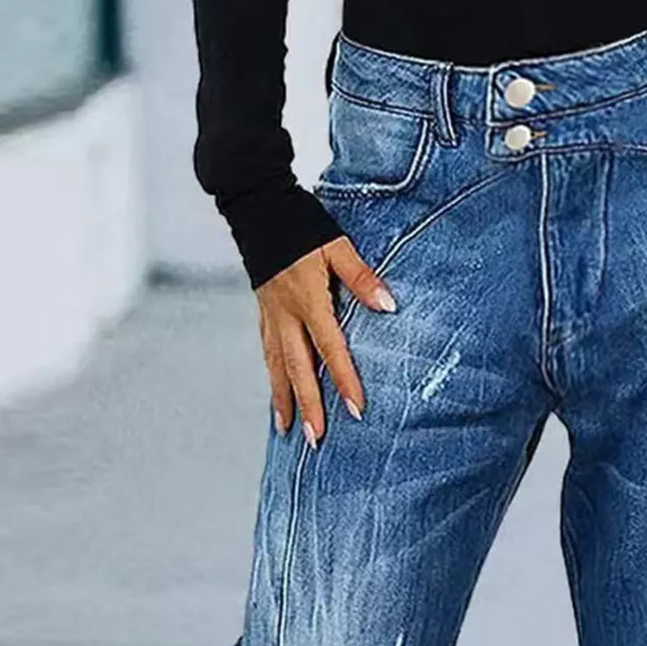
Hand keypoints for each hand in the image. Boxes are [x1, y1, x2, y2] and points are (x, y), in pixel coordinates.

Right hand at [257, 236, 396, 445]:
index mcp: (307, 300)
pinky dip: (273, 377)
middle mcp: (285, 314)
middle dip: (308, 406)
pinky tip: (278, 393)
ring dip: (284, 400)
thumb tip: (389, 305)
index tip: (356, 409)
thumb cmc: (301, 224)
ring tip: (289, 430)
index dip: (344, 380)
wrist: (257, 206)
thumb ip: (362, 277)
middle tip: (316, 440)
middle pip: (297, 370)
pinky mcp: (263, 312)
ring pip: (277, 366)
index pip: (330, 348)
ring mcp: (270, 315)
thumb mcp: (337, 246)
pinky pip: (268, 353)